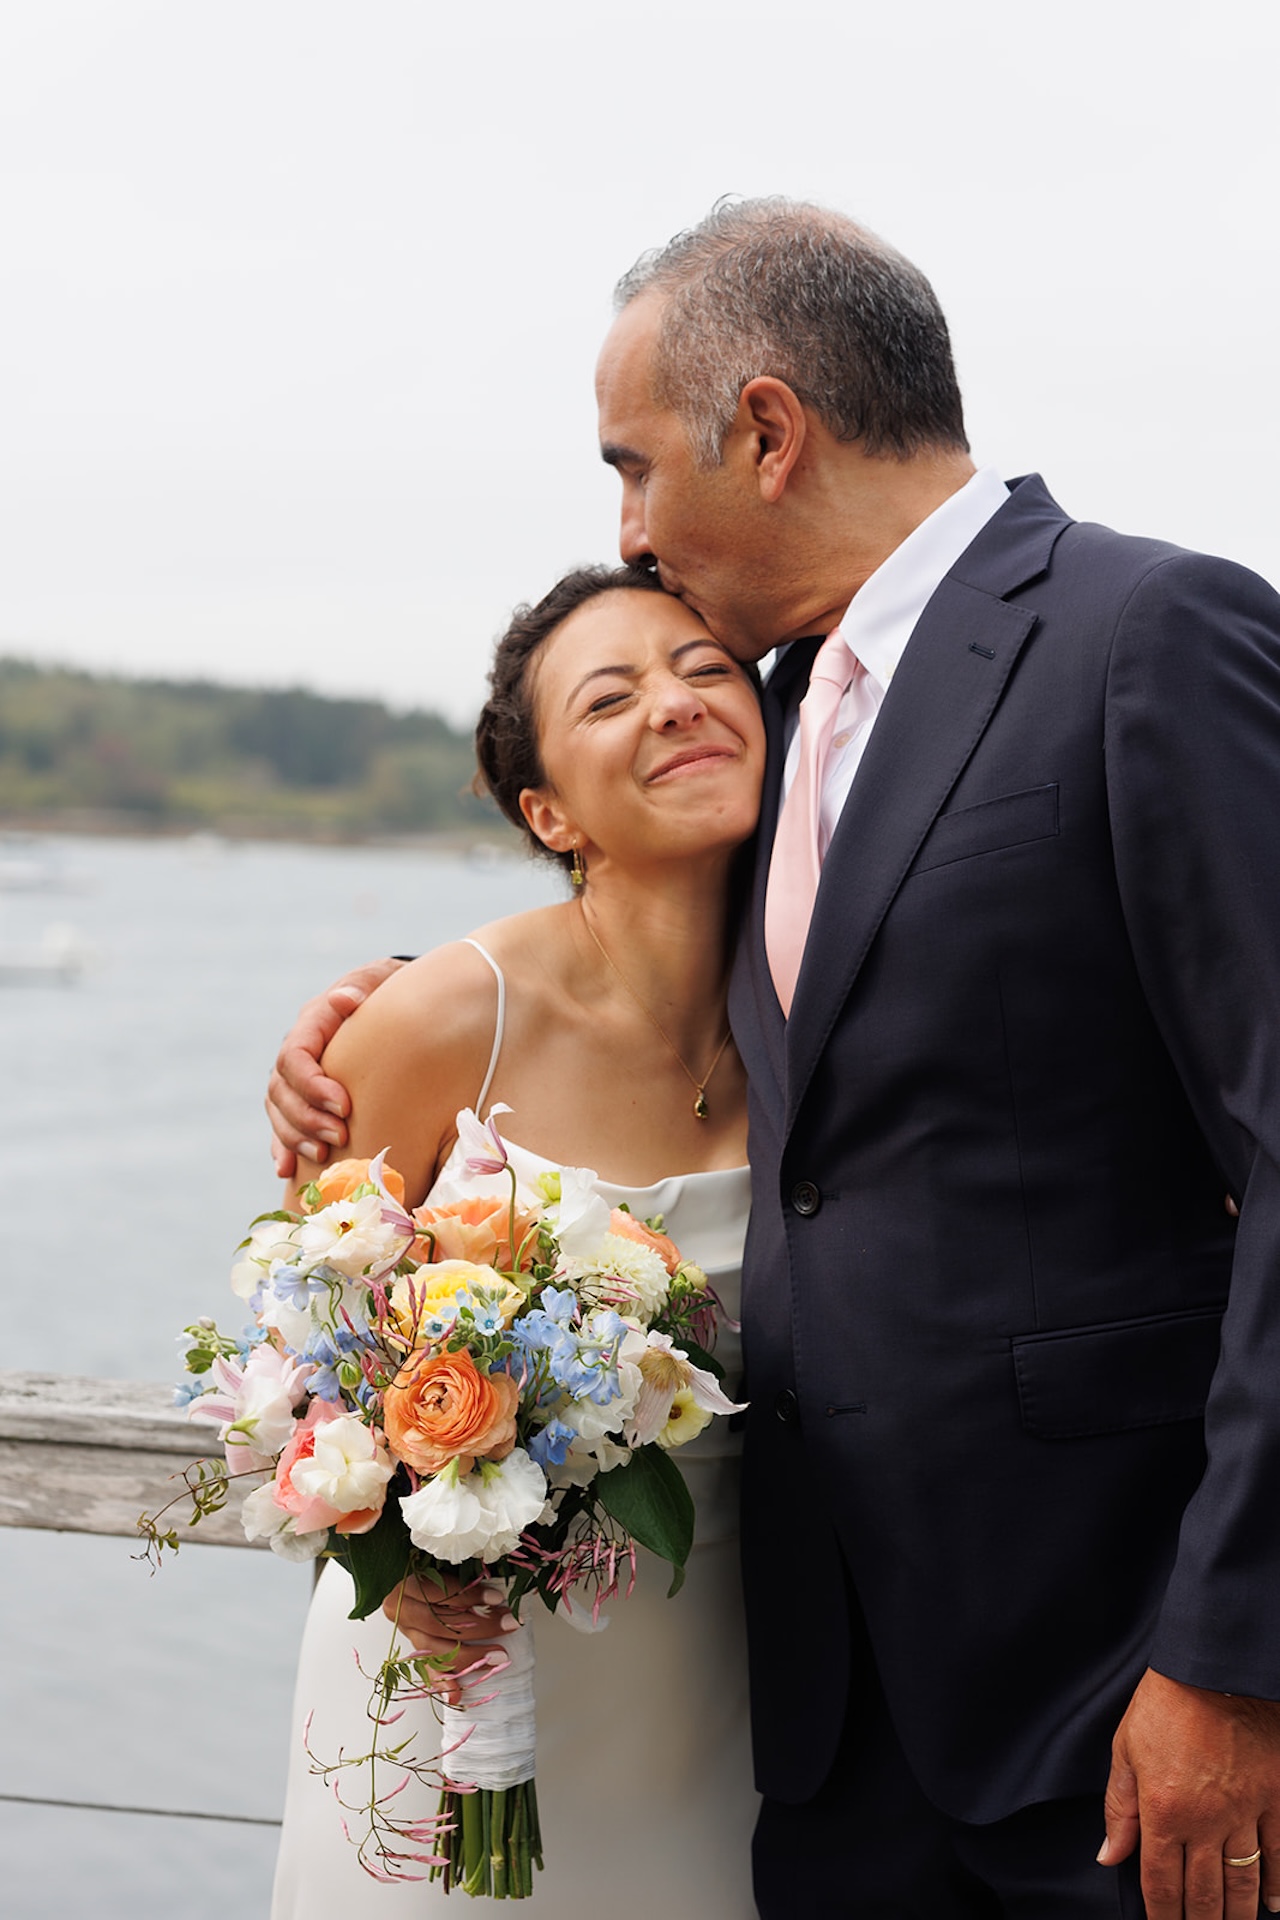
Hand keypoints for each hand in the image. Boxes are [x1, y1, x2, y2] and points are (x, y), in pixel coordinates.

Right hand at [265, 958, 405, 1176]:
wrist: (404, 1005)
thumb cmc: (397, 992)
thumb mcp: (385, 979)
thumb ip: (365, 985)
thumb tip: (343, 999)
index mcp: (314, 1021)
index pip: (295, 1056)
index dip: (312, 1085)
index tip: (344, 1106)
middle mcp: (300, 1050)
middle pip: (281, 1089)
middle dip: (307, 1118)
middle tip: (341, 1138)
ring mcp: (299, 1076)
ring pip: (279, 1111)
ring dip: (296, 1137)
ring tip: (324, 1156)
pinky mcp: (306, 1098)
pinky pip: (284, 1125)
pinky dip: (284, 1147)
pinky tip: (287, 1169)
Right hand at [382, 1572, 518, 1705]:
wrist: (413, 1590)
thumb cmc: (435, 1575)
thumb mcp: (445, 1567)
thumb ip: (464, 1573)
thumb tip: (498, 1587)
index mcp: (408, 1586)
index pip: (441, 1593)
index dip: (470, 1596)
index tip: (498, 1598)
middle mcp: (403, 1613)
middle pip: (441, 1624)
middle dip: (480, 1626)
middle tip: (509, 1624)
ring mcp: (409, 1636)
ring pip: (437, 1650)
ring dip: (470, 1657)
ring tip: (499, 1656)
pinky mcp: (416, 1655)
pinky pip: (429, 1672)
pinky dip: (444, 1684)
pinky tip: (456, 1695)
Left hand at [1099, 1667, 1279, 1915]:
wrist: (1216, 1668)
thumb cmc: (1166, 1703)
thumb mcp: (1127, 1749)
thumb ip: (1119, 1807)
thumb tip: (1109, 1855)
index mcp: (1163, 1810)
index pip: (1160, 1881)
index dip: (1162, 1914)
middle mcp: (1205, 1820)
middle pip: (1204, 1892)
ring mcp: (1245, 1812)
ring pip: (1242, 1882)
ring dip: (1236, 1914)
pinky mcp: (1275, 1798)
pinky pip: (1278, 1852)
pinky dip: (1276, 1882)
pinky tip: (1273, 1903)